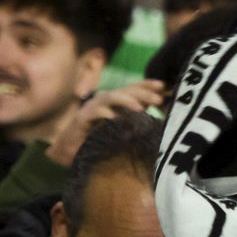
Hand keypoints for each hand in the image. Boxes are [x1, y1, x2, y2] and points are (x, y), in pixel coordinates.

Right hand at [47, 81, 166, 166]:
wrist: (73, 151)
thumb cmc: (102, 139)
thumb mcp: (126, 128)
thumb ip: (141, 119)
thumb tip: (163, 113)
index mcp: (117, 101)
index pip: (133, 88)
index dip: (147, 85)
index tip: (162, 86)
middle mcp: (105, 100)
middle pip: (126, 90)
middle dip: (143, 93)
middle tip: (158, 99)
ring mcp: (93, 107)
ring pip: (111, 97)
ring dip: (126, 100)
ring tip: (140, 108)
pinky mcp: (82, 118)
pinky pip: (94, 112)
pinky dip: (106, 113)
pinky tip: (116, 118)